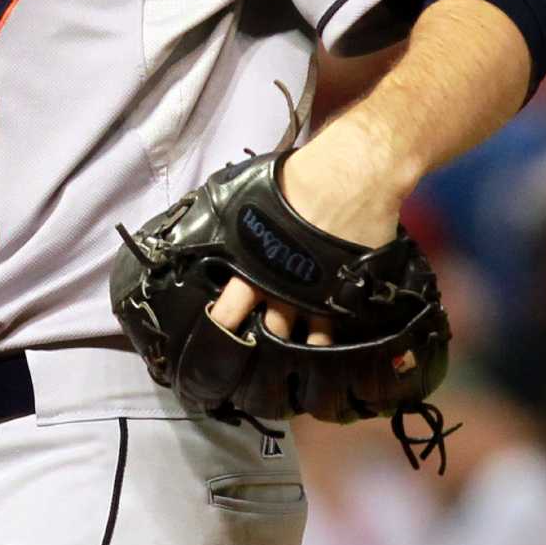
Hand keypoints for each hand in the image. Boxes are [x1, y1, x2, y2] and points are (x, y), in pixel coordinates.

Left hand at [207, 138, 401, 345]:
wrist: (344, 182)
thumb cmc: (286, 185)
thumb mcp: (238, 198)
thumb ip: (222, 219)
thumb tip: (195, 224)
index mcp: (251, 270)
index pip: (229, 311)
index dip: (222, 326)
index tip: (214, 341)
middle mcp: (283, 291)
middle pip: (271, 330)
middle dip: (264, 344)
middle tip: (259, 359)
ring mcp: (319, 297)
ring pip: (310, 338)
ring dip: (304, 349)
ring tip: (301, 362)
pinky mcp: (350, 295)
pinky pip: (342, 325)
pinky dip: (339, 336)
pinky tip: (338, 349)